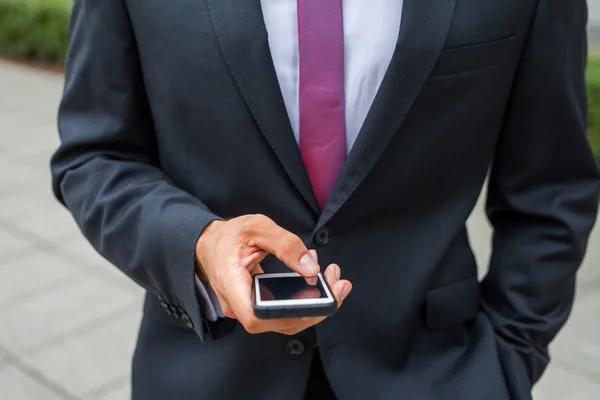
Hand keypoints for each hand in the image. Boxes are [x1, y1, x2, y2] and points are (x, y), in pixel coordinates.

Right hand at [196, 214, 351, 334]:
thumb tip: (311, 269)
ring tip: (335, 281)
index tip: (315, 299)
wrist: (211, 244)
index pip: (256, 317)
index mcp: (230, 283)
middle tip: (339, 285)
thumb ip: (285, 244)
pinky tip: (321, 283)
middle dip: (315, 308)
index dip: (288, 314)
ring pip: (284, 320)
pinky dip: (305, 300)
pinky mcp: (258, 307)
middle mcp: (237, 305)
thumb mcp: (257, 227)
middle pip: (278, 322)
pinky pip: (283, 312)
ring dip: (315, 305)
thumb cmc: (229, 235)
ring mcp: (247, 309)